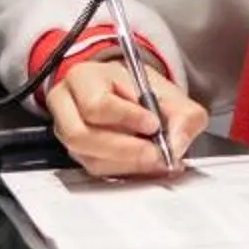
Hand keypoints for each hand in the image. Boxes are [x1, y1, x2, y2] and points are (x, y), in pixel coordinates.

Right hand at [44, 56, 208, 179]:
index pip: (96, 104)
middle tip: (156, 152)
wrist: (133, 99)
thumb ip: (184, 115)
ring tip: (153, 158)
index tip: (153, 124)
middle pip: (82, 135)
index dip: (127, 118)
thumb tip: (176, 144)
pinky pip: (93, 169)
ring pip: (87, 157)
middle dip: (126, 149)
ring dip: (125, 163)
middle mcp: (66, 103)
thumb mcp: (170, 94)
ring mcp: (65, 130)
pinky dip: (122, 171)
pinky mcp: (74, 153)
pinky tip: (142, 164)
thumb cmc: (143, 92)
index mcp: (85, 77)